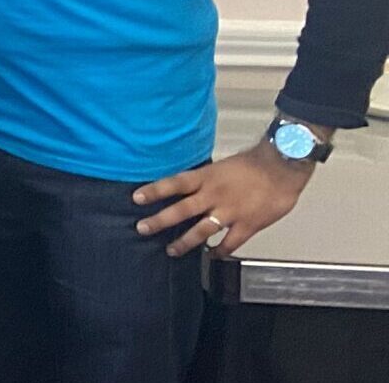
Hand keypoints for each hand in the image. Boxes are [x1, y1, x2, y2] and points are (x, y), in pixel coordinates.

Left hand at [134, 142, 315, 257]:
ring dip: (184, 242)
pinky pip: (229, 243)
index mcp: (207, 177)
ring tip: (170, 250)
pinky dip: (219, 251)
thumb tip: (193, 188)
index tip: (136, 198)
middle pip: (181, 210)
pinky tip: (212, 256)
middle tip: (142, 228)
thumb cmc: (255, 163)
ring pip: (201, 231)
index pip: (174, 184)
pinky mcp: (247, 225)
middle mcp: (214, 195)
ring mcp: (230, 212)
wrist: (283, 167)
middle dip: (159, 221)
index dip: (154, 191)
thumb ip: (208, 180)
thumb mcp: (223, 166)